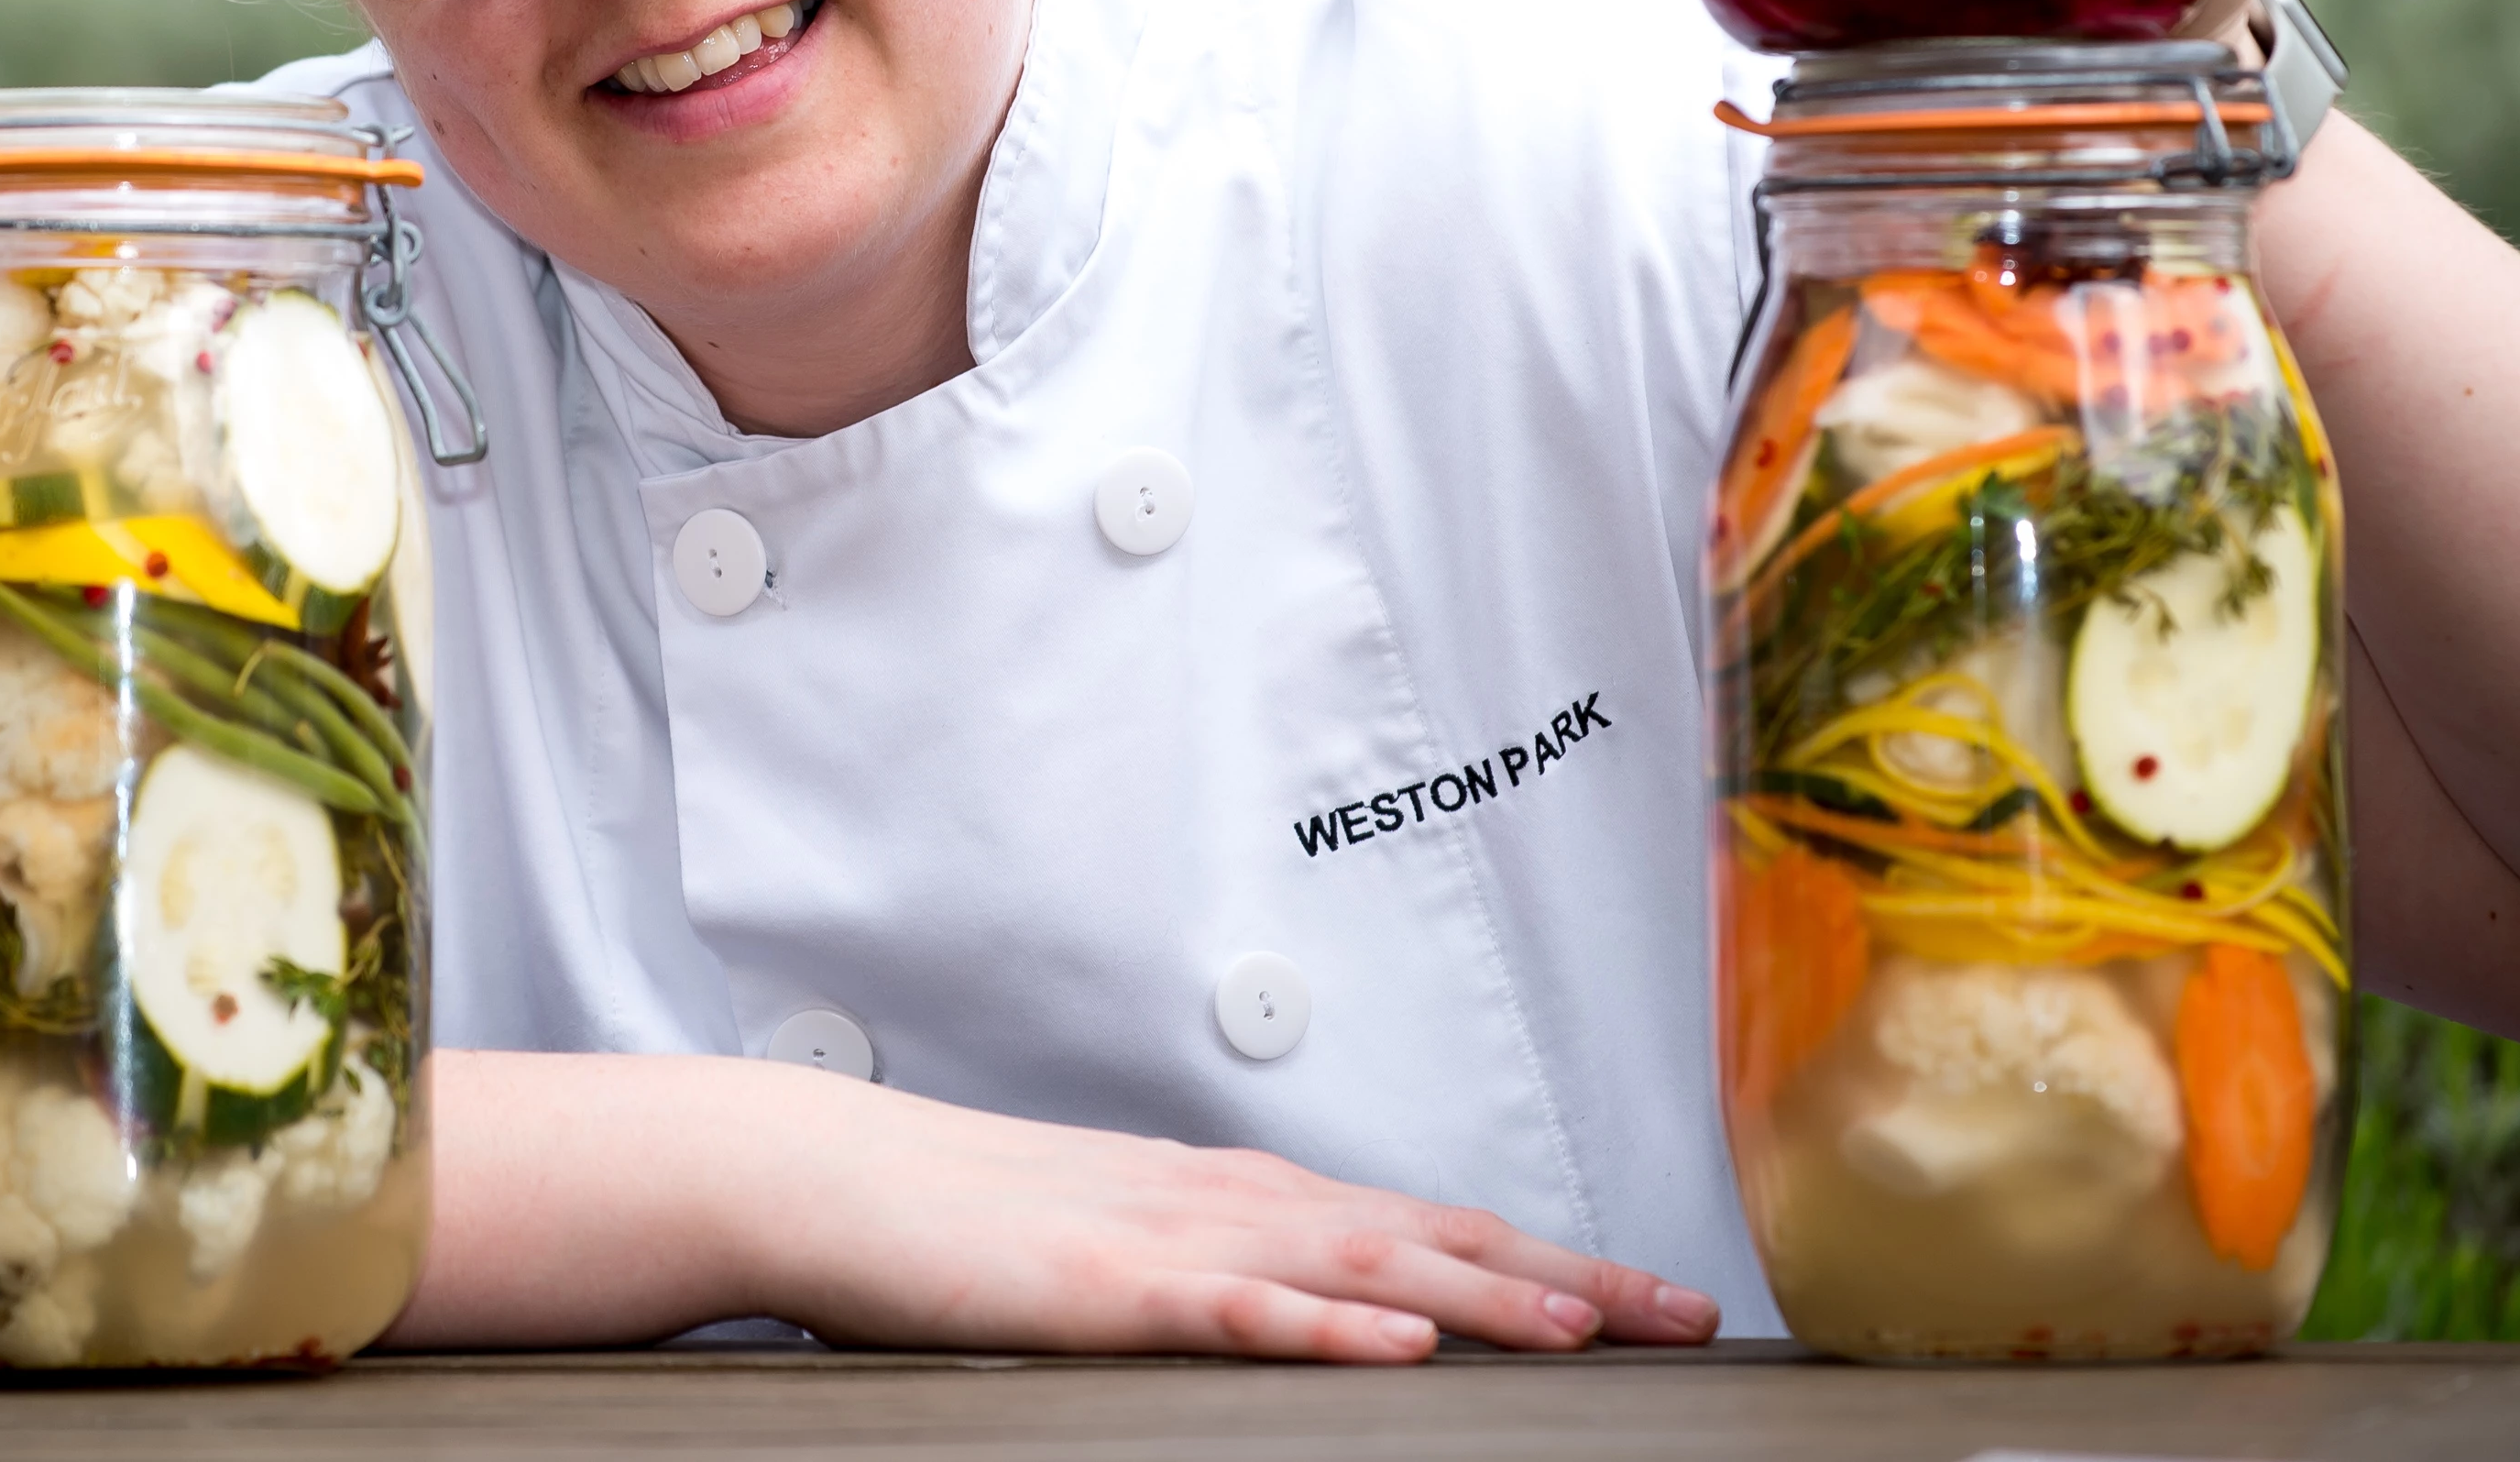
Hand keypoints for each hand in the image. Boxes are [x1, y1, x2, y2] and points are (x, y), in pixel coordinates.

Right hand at [734, 1068, 1720, 1361]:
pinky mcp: (1101, 1287)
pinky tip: (1390, 1339)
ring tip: (1580, 1325)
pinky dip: (1319, 1318)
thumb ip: (1235, 1270)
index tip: (1654, 1293)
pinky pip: (1231, 1306)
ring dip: (1477, 1291)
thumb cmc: (972, 1222)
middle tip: (1681, 1309)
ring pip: (1355, 1260)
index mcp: (1243, 1196)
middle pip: (1429, 1231)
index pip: (1430, 1222)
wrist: (837, 1181)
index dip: (1551, 1256)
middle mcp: (1230, 1202)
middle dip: (1565, 1272)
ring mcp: (1169, 1240)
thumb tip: (1340, 1306)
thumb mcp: (1130, 1244)